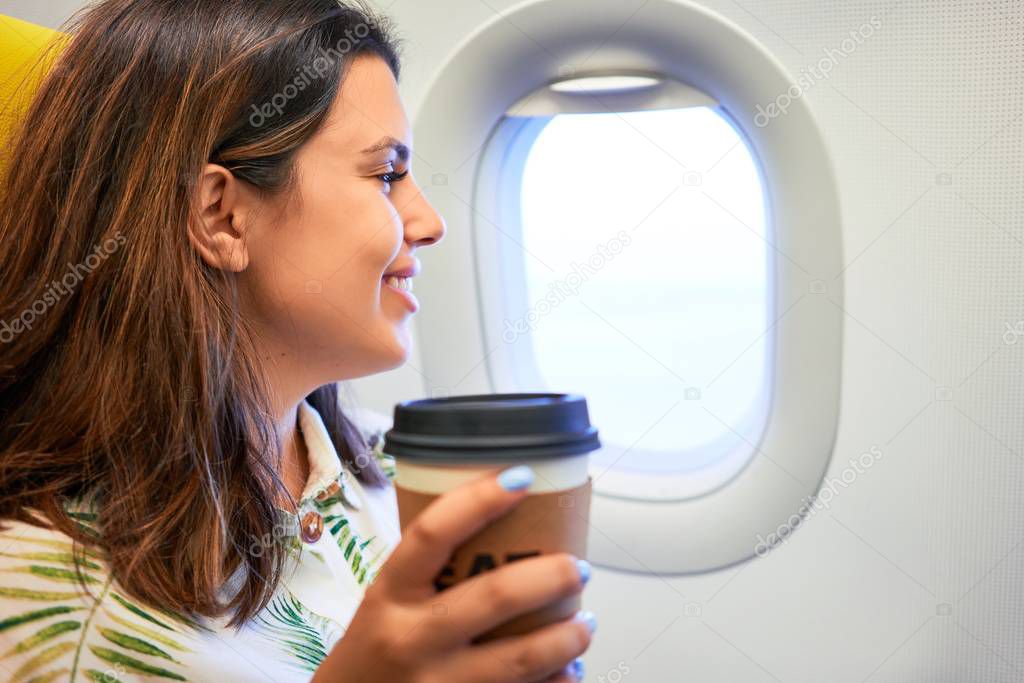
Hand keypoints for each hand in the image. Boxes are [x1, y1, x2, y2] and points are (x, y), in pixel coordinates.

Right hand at [312, 465, 594, 682]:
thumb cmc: (374, 648)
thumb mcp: (385, 600)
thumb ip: (428, 569)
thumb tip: (500, 520)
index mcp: (388, 594)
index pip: (432, 534)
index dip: (480, 500)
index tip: (522, 478)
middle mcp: (410, 639)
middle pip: (495, 597)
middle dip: (552, 577)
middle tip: (578, 567)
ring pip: (521, 658)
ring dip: (567, 637)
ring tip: (585, 621)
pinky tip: (569, 670)